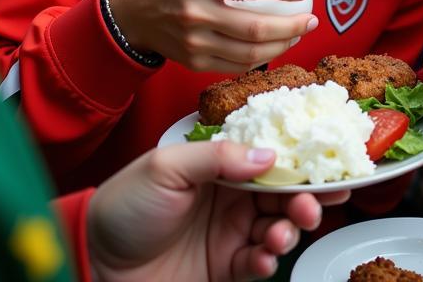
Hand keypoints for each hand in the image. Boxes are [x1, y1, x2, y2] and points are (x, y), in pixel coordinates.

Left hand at [87, 139, 349, 281]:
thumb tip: (268, 154)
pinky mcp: (225, 268)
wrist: (94, 264)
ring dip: (290, 229)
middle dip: (307, 196)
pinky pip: (259, 263)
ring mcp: (230, 233)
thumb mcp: (166, 167)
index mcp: (219, 165)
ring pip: (278, 227)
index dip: (299, 157)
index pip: (269, 156)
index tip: (328, 160)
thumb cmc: (124, 206)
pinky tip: (263, 257)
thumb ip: (218, 157)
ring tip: (283, 233)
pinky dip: (268, 260)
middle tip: (317, 202)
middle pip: (283, 192)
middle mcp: (231, 196)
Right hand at [109, 0, 318, 72]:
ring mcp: (194, 42)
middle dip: (291, 25)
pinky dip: (262, 59)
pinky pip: (236, 66)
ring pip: (249, 52)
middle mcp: (195, 13)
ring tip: (300, 33)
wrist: (130, 11)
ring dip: (283, 45)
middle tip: (312, 19)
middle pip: (254, 27)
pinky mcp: (194, 62)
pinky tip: (277, 46)